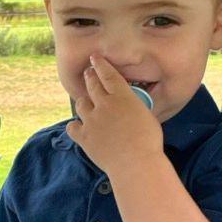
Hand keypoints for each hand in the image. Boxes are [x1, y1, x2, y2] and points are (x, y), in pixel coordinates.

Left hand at [65, 56, 162, 177]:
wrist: (135, 164)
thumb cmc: (149, 142)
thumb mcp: (147, 117)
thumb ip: (135, 108)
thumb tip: (131, 109)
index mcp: (122, 96)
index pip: (108, 74)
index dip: (100, 64)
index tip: (94, 58)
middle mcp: (104, 104)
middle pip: (92, 85)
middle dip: (90, 77)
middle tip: (89, 74)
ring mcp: (92, 120)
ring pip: (81, 104)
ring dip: (84, 101)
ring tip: (86, 102)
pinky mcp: (84, 137)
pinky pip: (73, 127)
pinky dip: (76, 126)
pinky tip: (79, 127)